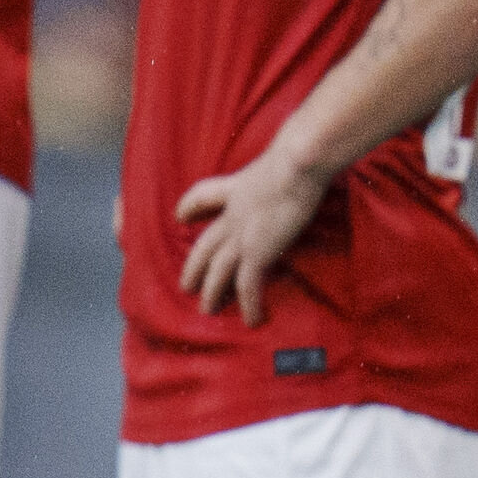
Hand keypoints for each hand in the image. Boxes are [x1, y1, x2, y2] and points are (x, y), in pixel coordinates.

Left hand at [175, 152, 330, 324]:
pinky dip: (248, 304)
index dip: (189, 208)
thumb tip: (295, 163)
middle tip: (186, 286)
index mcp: (235, 189)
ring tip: (207, 310)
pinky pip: (247, 285)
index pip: (202, 196)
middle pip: (205, 245)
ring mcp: (242, 236)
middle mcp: (232, 215)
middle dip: (194, 267)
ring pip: (217, 271)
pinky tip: (251, 320)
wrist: (297, 164)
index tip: (180, 218)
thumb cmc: (296, 157)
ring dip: (212, 293)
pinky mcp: (257, 252)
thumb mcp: (276, 160)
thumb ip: (277, 168)